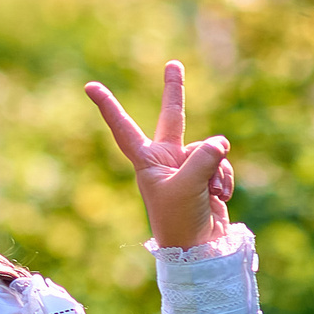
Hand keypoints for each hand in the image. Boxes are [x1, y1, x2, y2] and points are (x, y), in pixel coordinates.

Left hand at [84, 59, 234, 251]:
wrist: (199, 249)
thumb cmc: (180, 220)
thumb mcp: (187, 186)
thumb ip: (203, 157)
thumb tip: (220, 141)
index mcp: (146, 161)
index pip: (123, 128)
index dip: (108, 106)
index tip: (89, 86)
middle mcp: (165, 160)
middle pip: (172, 117)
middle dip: (174, 90)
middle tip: (173, 63)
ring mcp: (187, 166)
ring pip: (210, 150)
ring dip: (215, 171)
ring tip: (209, 194)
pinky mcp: (206, 176)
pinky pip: (222, 165)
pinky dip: (224, 180)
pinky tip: (219, 198)